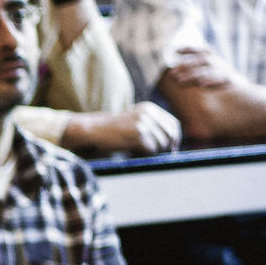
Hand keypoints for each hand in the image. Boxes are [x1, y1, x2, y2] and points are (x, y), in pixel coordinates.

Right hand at [66, 102, 181, 155]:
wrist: (91, 130)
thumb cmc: (110, 130)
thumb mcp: (133, 121)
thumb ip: (150, 125)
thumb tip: (171, 142)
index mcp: (149, 108)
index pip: (173, 124)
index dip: (174, 138)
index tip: (171, 149)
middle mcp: (148, 114)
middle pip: (170, 134)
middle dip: (166, 147)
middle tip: (158, 155)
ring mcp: (143, 124)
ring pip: (161, 144)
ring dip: (152, 152)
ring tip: (137, 152)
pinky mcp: (138, 135)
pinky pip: (151, 150)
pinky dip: (144, 155)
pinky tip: (132, 153)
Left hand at [163, 45, 238, 91]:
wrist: (238, 86)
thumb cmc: (218, 76)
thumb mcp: (209, 68)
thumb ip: (196, 66)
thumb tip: (176, 68)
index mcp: (213, 57)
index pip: (201, 49)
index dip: (189, 48)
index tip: (175, 50)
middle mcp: (218, 61)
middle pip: (202, 59)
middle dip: (187, 64)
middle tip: (172, 71)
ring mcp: (223, 70)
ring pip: (207, 70)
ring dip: (192, 74)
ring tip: (179, 80)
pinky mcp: (227, 79)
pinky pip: (217, 79)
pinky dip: (209, 81)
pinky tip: (199, 84)